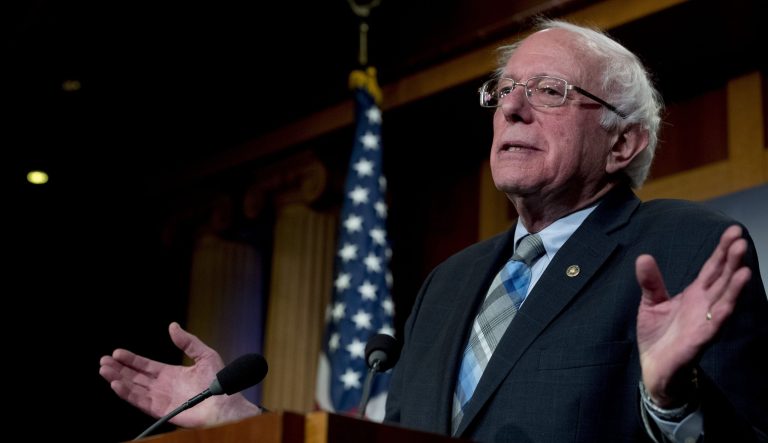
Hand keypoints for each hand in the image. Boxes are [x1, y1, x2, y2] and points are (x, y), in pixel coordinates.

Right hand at [99, 322, 261, 427]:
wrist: (225, 402)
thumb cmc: (219, 381)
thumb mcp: (204, 354)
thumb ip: (187, 342)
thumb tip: (172, 326)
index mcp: (171, 373)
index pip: (146, 365)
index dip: (131, 359)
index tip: (117, 352)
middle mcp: (163, 386)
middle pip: (136, 376)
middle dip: (119, 369)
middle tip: (103, 361)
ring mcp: (161, 398)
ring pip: (134, 388)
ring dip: (118, 380)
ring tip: (104, 371)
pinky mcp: (161, 410)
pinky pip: (140, 401)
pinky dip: (127, 394)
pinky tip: (116, 385)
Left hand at [635, 225, 750, 406]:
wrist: (654, 368)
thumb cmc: (658, 335)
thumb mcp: (651, 303)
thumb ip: (650, 282)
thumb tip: (643, 256)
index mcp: (694, 294)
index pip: (712, 268)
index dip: (722, 250)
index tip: (733, 231)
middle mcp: (704, 306)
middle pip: (722, 279)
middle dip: (732, 261)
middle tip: (741, 240)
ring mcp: (704, 322)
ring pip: (723, 301)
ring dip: (734, 286)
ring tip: (744, 268)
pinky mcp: (699, 341)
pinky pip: (713, 327)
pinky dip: (722, 314)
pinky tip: (729, 303)